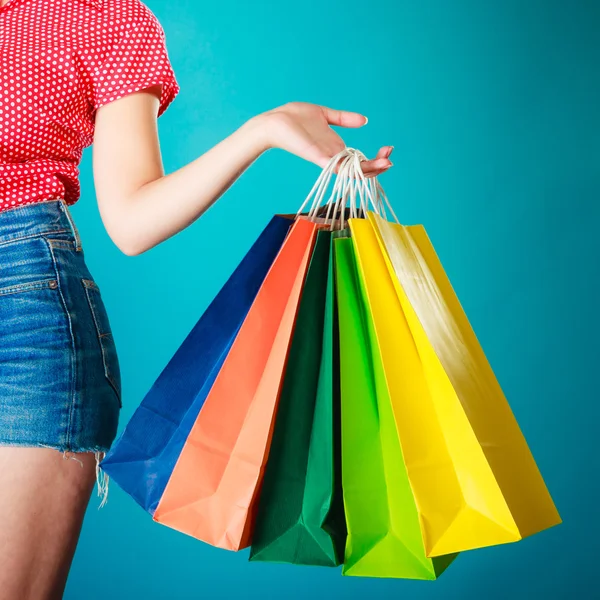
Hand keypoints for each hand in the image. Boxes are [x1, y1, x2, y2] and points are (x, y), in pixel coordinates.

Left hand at [254, 102, 392, 177]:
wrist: (275, 121)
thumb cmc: (294, 118)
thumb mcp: (325, 114)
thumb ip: (344, 118)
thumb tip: (364, 120)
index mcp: (336, 147)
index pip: (361, 159)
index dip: (376, 157)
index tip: (388, 149)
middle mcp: (334, 156)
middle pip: (360, 168)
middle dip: (378, 165)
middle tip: (390, 158)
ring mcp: (327, 158)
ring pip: (353, 171)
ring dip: (371, 169)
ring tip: (386, 164)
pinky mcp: (319, 157)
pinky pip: (338, 167)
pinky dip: (352, 169)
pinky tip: (366, 165)